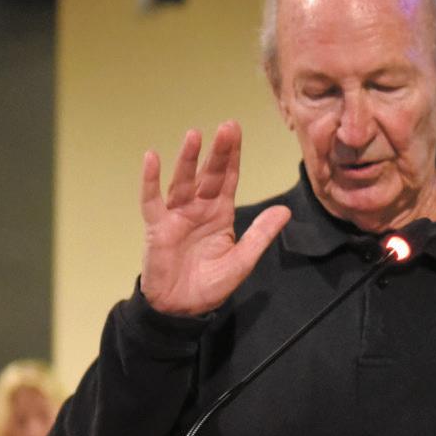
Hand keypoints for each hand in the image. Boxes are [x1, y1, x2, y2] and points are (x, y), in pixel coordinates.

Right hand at [139, 121, 290, 316]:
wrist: (183, 308)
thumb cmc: (211, 284)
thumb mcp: (243, 260)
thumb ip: (261, 234)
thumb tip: (285, 210)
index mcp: (220, 213)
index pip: (227, 179)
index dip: (232, 157)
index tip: (236, 132)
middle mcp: (198, 208)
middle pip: (208, 174)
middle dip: (217, 151)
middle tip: (226, 127)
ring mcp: (176, 216)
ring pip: (182, 181)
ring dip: (188, 159)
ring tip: (195, 135)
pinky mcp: (157, 228)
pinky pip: (152, 200)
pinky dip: (150, 180)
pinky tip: (152, 158)